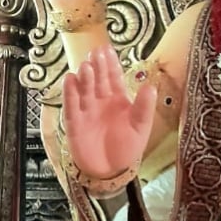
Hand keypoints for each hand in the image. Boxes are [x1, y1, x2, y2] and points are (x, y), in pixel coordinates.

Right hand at [62, 46, 155, 179]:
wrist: (110, 171)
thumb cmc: (126, 148)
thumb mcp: (141, 127)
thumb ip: (144, 107)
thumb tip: (151, 86)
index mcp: (118, 99)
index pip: (113, 77)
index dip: (111, 64)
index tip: (107, 49)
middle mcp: (100, 101)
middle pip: (98, 80)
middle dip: (97, 67)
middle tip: (95, 53)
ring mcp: (87, 110)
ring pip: (84, 90)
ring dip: (85, 79)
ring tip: (86, 67)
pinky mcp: (75, 123)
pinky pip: (72, 106)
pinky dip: (70, 94)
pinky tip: (69, 80)